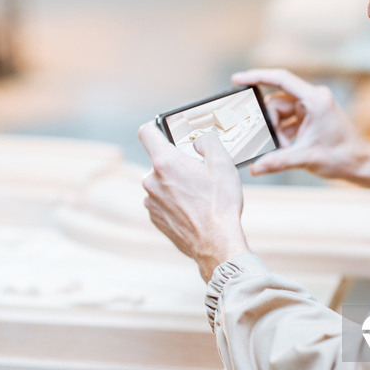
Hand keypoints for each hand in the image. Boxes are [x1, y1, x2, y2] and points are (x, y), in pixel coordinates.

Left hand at [138, 121, 249, 281]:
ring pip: (162, 183)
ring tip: (199, 195)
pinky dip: (174, 202)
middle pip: (160, 161)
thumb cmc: (220, 204)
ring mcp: (151, 201)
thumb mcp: (223, 163)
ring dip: (176, 184)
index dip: (155, 126)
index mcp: (165, 163)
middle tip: (199, 173)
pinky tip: (193, 209)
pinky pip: (162, 201)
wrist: (217, 243)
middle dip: (177, 163)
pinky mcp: (155, 218)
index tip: (163, 129)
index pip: (147, 132)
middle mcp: (151, 181)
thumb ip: (208, 141)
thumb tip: (199, 140)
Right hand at [232, 68, 369, 179]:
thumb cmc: (342, 156)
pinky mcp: (310, 118)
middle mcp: (313, 99)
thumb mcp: (306, 158)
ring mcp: (312, 108)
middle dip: (270, 123)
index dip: (257, 77)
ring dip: (277, 131)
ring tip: (284, 149)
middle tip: (271, 142)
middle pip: (277, 102)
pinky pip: (287, 121)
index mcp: (315, 99)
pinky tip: (286, 148)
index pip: (280, 79)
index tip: (237, 79)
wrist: (361, 164)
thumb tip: (255, 168)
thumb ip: (278, 161)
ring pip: (281, 113)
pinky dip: (283, 134)